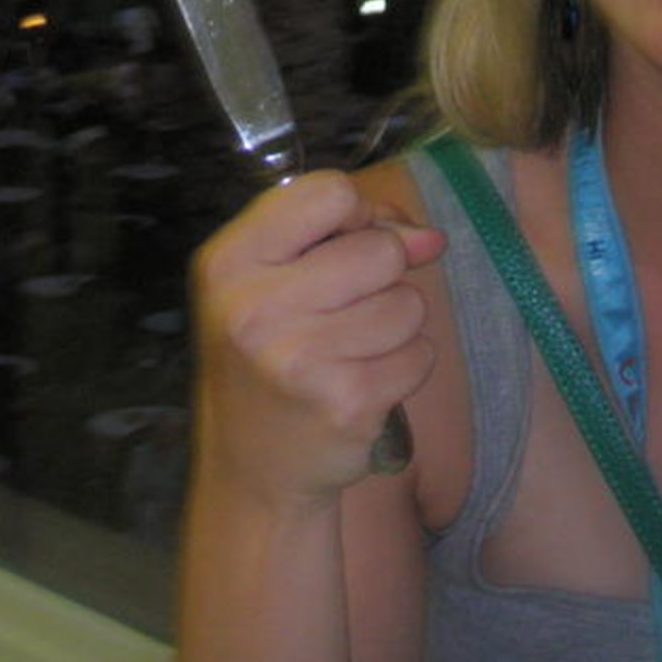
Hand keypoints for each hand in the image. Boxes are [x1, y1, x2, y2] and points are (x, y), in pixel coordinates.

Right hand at [189, 171, 445, 508]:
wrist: (251, 469)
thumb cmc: (269, 354)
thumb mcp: (275, 278)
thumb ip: (348, 236)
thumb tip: (431, 238)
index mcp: (230, 261)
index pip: (329, 192)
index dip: (356, 215)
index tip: (344, 246)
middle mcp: (255, 308)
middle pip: (380, 250)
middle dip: (381, 276)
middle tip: (343, 311)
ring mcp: (299, 361)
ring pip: (409, 304)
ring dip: (396, 325)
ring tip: (350, 350)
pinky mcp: (345, 405)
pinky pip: (420, 355)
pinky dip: (405, 366)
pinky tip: (364, 382)